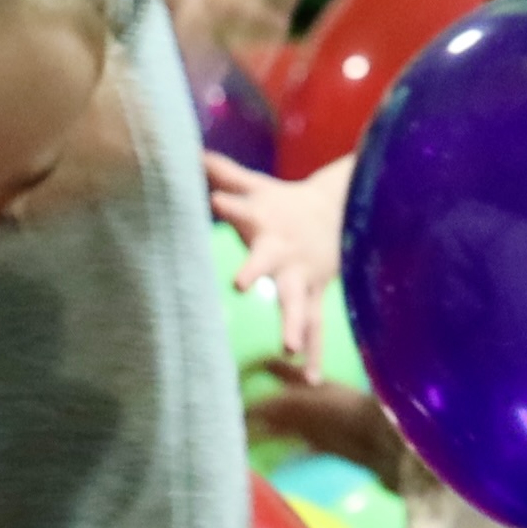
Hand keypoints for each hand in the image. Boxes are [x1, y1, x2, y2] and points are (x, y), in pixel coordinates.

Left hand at [204, 152, 346, 341]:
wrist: (339, 214)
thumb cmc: (282, 203)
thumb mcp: (255, 186)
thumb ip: (222, 172)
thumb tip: (187, 149)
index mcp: (265, 223)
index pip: (243, 209)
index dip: (230, 206)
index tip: (217, 202)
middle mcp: (282, 251)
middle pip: (268, 262)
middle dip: (255, 271)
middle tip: (239, 283)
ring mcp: (301, 277)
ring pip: (298, 302)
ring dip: (293, 325)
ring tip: (287, 348)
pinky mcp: (314, 296)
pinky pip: (315, 327)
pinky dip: (314, 352)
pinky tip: (309, 378)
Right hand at [239, 363, 406, 481]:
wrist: (385, 438)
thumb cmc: (346, 411)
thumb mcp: (305, 402)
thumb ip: (275, 405)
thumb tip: (245, 411)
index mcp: (306, 379)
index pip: (275, 367)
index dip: (256, 367)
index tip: (233, 375)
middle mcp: (311, 398)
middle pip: (277, 401)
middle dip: (256, 408)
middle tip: (230, 418)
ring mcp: (320, 422)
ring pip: (286, 426)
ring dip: (267, 433)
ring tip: (244, 442)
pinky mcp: (329, 446)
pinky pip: (302, 450)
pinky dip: (287, 456)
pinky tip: (274, 463)